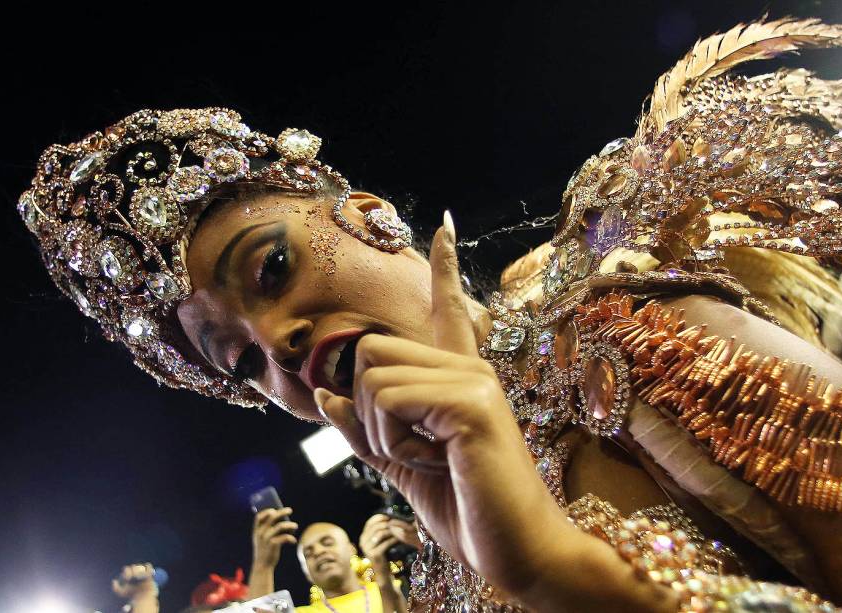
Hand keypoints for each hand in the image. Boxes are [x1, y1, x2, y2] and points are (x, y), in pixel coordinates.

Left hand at [111, 563, 157, 600]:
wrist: (141, 598)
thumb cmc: (132, 595)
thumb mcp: (122, 592)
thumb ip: (116, 588)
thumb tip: (114, 581)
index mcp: (129, 575)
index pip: (127, 569)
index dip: (126, 572)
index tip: (127, 579)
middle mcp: (135, 572)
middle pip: (133, 566)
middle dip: (132, 571)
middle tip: (132, 577)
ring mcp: (142, 573)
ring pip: (140, 566)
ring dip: (138, 571)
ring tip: (138, 577)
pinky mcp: (150, 574)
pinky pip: (148, 566)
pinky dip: (147, 568)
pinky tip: (144, 575)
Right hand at [252, 507, 297, 568]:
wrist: (263, 566)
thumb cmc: (265, 551)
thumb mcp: (262, 540)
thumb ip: (267, 530)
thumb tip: (280, 518)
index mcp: (256, 531)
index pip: (258, 517)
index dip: (266, 511)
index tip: (273, 510)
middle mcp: (261, 533)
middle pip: (272, 517)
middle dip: (282, 512)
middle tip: (290, 510)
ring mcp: (267, 539)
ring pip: (280, 526)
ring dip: (290, 525)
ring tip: (295, 526)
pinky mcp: (273, 545)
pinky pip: (285, 537)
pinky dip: (291, 538)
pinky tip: (293, 541)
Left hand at [315, 213, 572, 598]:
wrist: (518, 551)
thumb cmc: (468, 509)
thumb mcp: (403, 467)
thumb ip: (364, 429)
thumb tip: (322, 395)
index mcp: (458, 377)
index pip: (448, 309)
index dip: (444, 268)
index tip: (444, 225)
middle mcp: (469, 367)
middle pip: (370, 349)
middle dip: (366, 410)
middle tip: (411, 448)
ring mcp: (472, 380)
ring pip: (372, 378)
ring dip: (381, 435)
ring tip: (429, 459)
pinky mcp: (470, 403)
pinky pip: (388, 402)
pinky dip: (394, 444)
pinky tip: (436, 461)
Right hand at [359, 514, 399, 571]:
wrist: (382, 571)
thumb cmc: (383, 553)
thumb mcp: (379, 540)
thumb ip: (380, 530)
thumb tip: (389, 516)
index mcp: (363, 537)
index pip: (369, 522)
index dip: (379, 517)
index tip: (389, 516)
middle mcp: (362, 541)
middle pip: (375, 527)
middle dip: (387, 523)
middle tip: (397, 523)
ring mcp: (367, 548)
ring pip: (380, 533)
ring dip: (391, 530)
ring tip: (399, 530)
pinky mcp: (374, 554)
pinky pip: (385, 543)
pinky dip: (393, 539)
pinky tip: (399, 538)